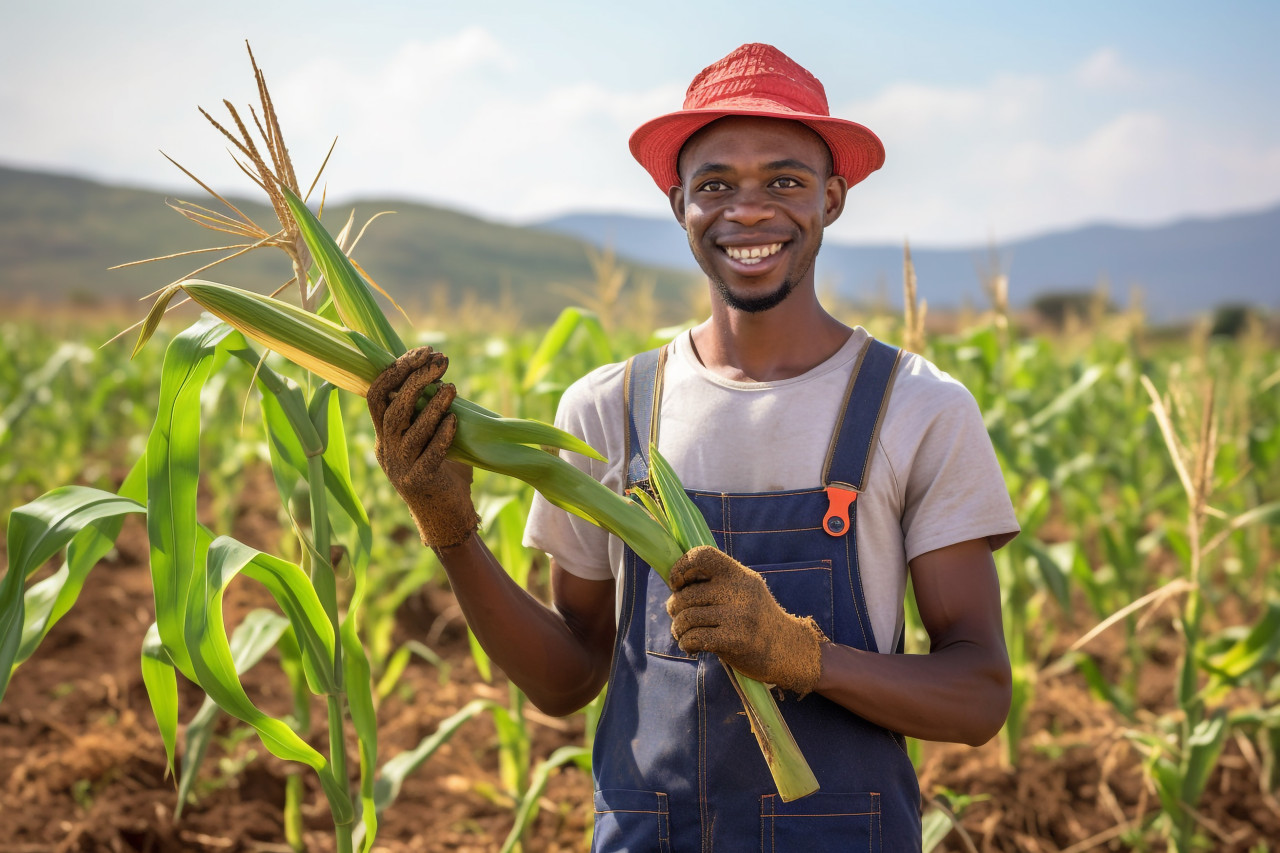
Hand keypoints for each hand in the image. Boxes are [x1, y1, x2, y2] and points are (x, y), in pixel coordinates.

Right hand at [367, 346, 479, 548]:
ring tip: (451, 388)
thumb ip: (429, 412)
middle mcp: (387, 449)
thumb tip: (441, 376)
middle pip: (392, 408)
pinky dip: (442, 436)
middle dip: (415, 379)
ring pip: (410, 430)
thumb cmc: (444, 472)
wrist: (447, 518)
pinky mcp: (420, 482)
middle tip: (441, 362)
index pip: (377, 394)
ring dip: (432, 405)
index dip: (397, 369)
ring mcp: (401, 467)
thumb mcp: (430, 437)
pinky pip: (429, 456)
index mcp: (384, 435)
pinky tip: (455, 421)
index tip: (423, 351)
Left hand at [666, 546, 826, 695]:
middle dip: (674, 607)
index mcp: (738, 574)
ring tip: (683, 634)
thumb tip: (673, 581)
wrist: (787, 649)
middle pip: (686, 594)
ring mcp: (738, 616)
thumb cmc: (755, 619)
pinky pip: (695, 638)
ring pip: (687, 618)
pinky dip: (686, 643)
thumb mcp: (743, 591)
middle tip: (678, 616)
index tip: (677, 584)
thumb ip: (716, 583)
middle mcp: (739, 591)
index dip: (681, 567)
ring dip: (678, 628)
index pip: (702, 555)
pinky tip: (691, 646)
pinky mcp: (736, 640)